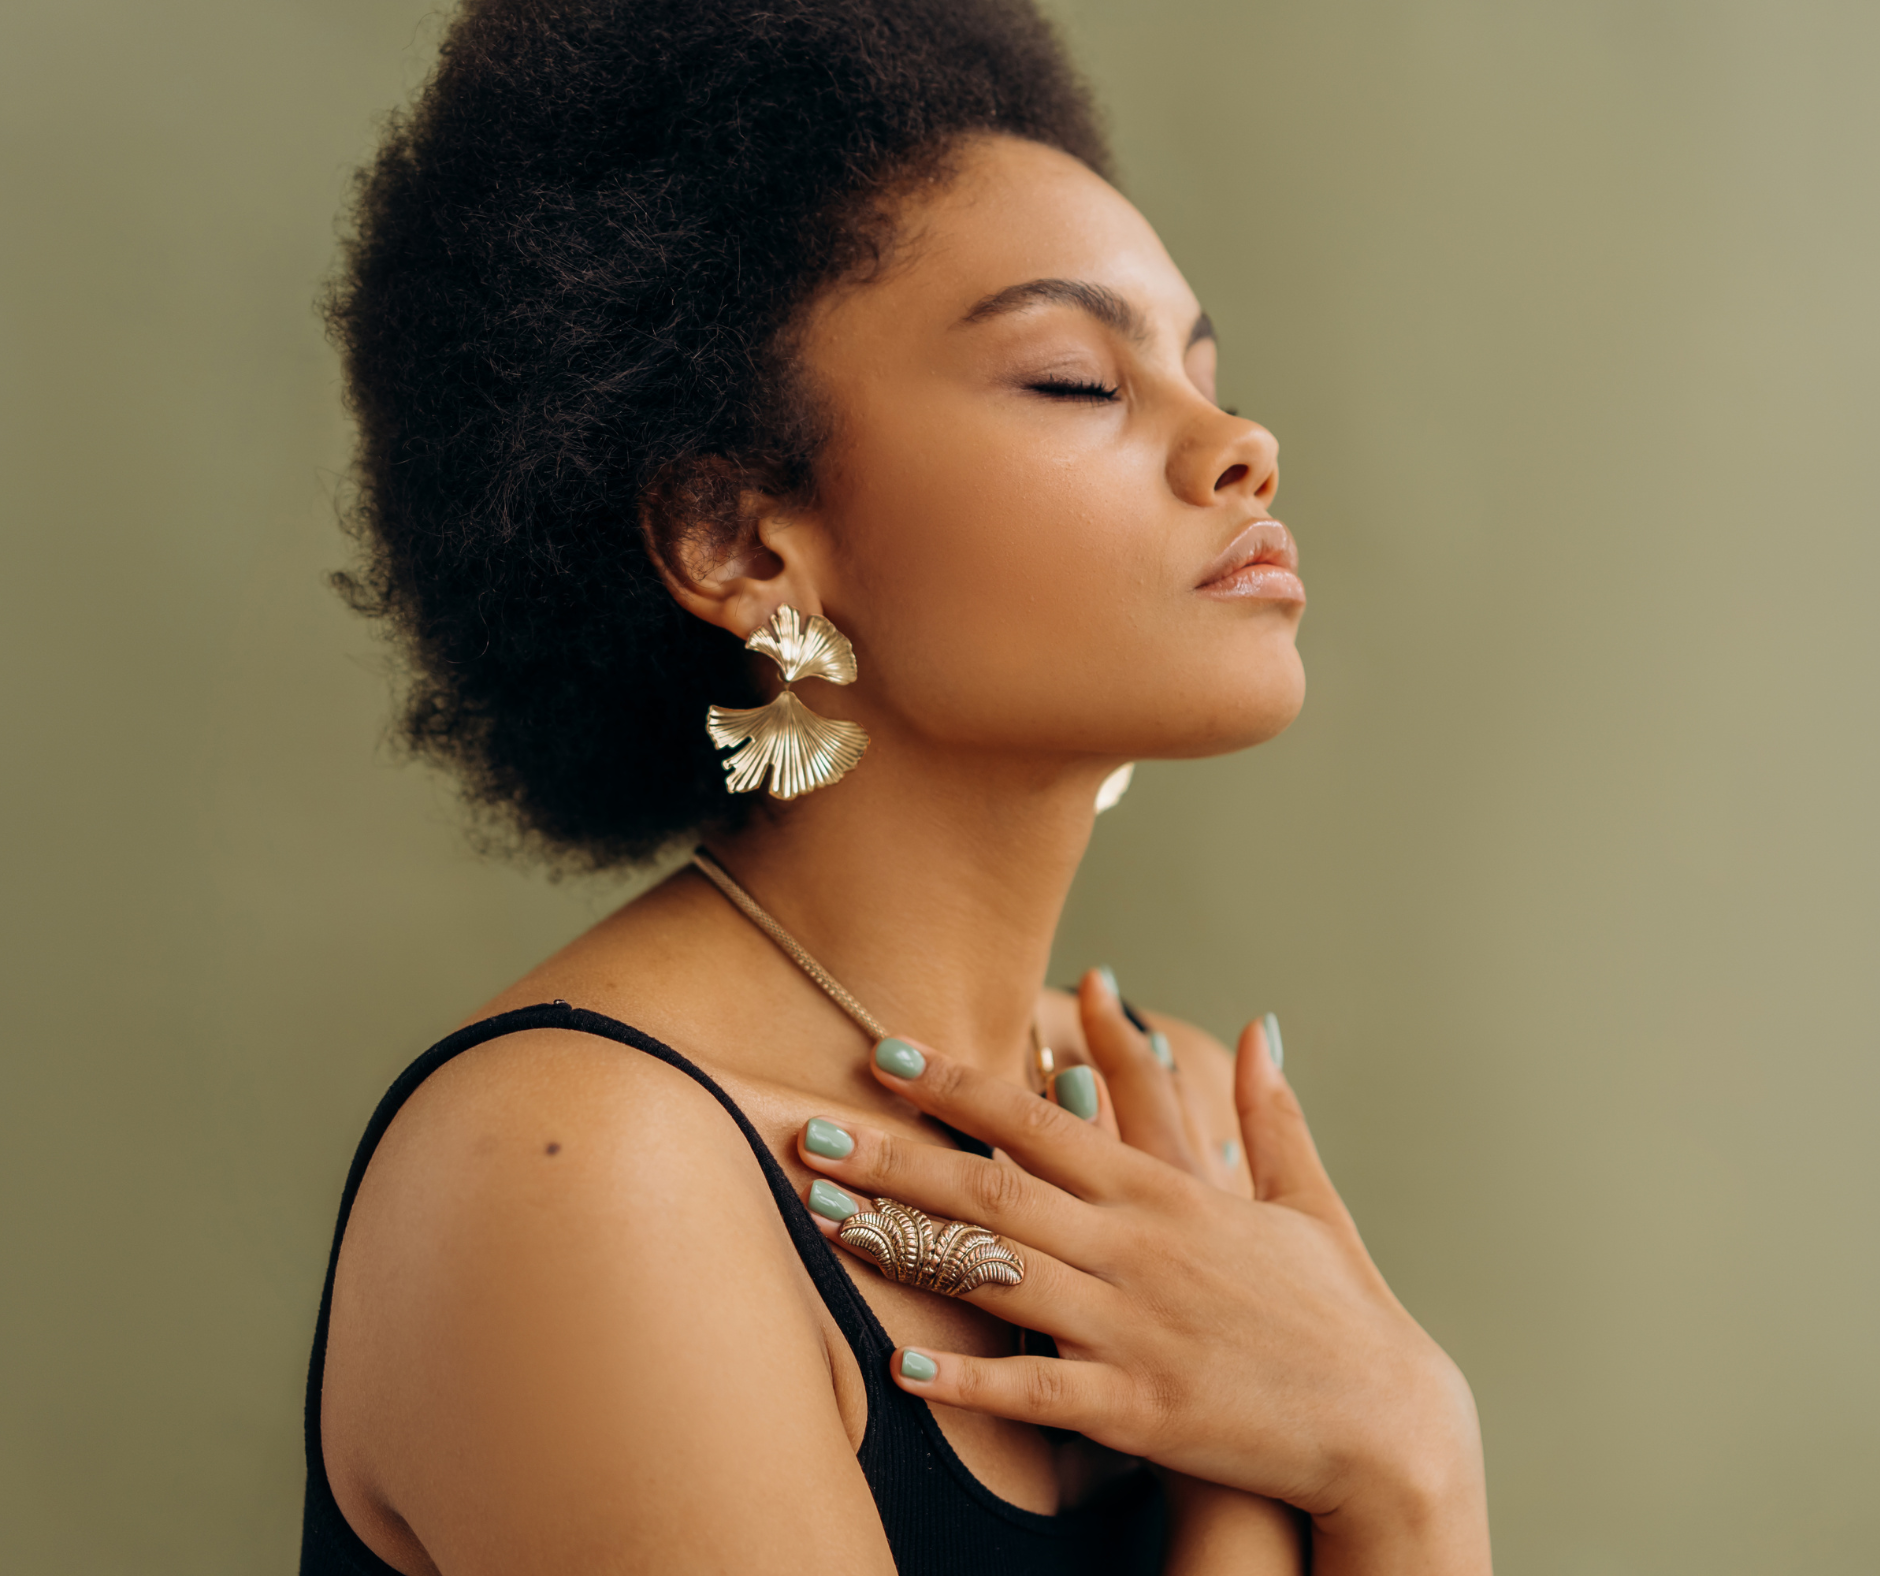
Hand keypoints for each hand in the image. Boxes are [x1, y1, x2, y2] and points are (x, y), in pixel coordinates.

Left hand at [797, 1017, 1489, 1570]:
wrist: (1388, 1429)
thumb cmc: (1342, 1314)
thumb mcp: (1307, 1201)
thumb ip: (1271, 1114)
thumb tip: (1259, 1028)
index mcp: (1171, 1191)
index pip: (1042, 1120)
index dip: (959, 1085)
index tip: (887, 1057)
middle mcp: (1140, 1247)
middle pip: (995, 1188)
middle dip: (896, 1156)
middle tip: (812, 1131)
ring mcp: (1134, 1327)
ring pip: (997, 1274)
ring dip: (906, 1245)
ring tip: (828, 1220)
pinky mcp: (1139, 1408)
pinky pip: (1036, 1390)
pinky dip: (969, 1377)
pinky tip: (902, 1363)